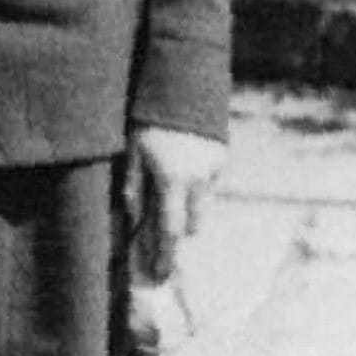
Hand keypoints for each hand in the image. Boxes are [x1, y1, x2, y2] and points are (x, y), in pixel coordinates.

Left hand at [127, 125, 226, 283]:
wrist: (184, 83)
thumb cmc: (149, 119)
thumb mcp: (133, 151)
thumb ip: (134, 186)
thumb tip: (134, 217)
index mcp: (171, 180)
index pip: (169, 229)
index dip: (165, 254)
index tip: (161, 273)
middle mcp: (197, 180)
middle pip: (191, 225)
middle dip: (177, 233)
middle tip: (161, 239)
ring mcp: (213, 170)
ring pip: (202, 206)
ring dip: (187, 210)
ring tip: (170, 193)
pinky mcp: (222, 159)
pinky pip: (208, 185)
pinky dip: (196, 188)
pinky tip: (183, 169)